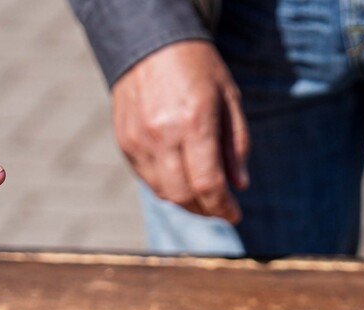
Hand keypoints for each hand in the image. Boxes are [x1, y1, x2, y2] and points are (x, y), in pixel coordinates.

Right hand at [111, 40, 248, 222]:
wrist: (150, 42)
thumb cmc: (197, 68)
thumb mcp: (229, 99)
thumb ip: (235, 145)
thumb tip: (239, 186)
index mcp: (194, 122)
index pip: (208, 184)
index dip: (223, 207)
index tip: (234, 214)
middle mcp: (162, 135)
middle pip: (183, 196)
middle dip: (205, 209)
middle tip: (220, 208)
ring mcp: (138, 140)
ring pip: (162, 192)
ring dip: (185, 201)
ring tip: (202, 195)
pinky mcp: (124, 142)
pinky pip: (147, 178)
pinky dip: (166, 186)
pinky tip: (181, 178)